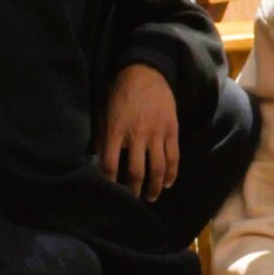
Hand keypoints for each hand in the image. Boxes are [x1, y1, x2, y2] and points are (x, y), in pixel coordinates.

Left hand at [100, 63, 179, 198]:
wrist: (147, 74)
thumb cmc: (121, 94)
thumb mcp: (105, 113)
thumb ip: (103, 137)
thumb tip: (100, 160)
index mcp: (116, 130)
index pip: (110, 164)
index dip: (109, 181)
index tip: (109, 192)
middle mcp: (137, 134)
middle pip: (136, 172)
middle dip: (133, 191)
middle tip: (132, 201)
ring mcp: (156, 133)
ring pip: (157, 168)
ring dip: (154, 187)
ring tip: (151, 197)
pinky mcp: (171, 130)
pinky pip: (173, 157)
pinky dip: (171, 174)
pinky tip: (167, 184)